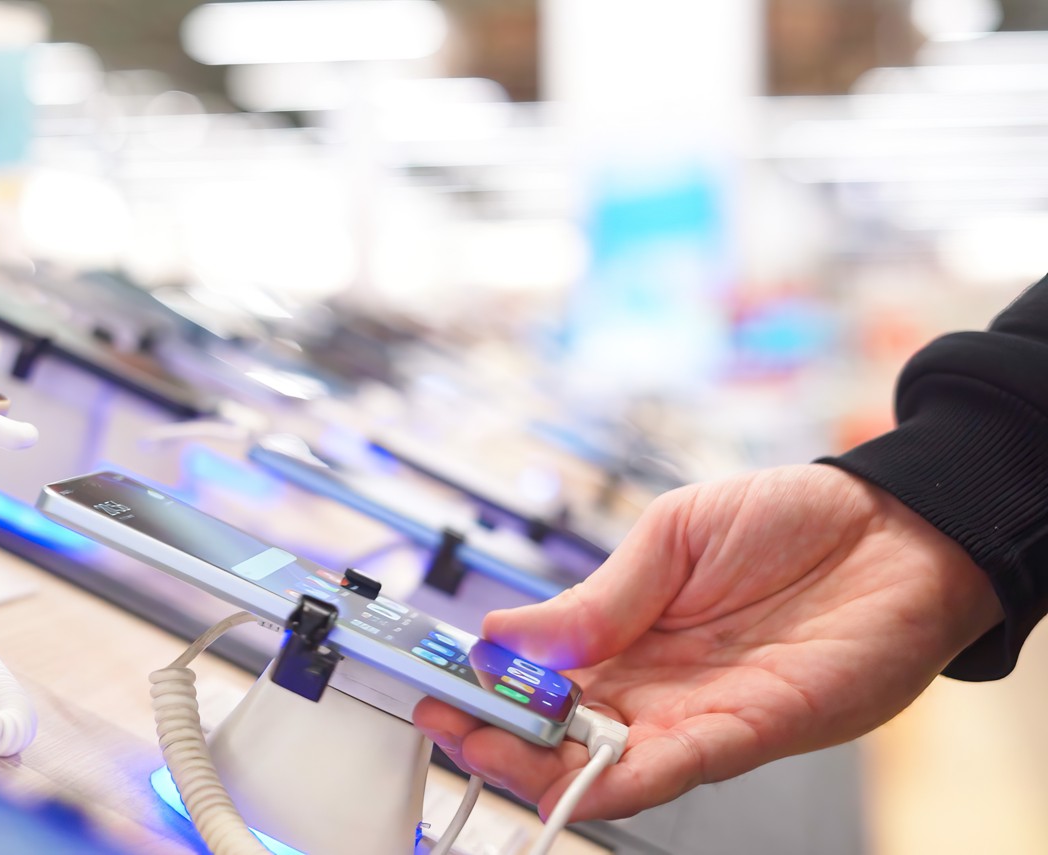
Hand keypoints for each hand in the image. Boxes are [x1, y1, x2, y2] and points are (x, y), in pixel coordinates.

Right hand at [415, 465, 1001, 820]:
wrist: (893, 528)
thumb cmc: (789, 519)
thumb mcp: (672, 536)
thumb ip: (597, 597)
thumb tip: (506, 630)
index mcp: (627, 629)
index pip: (541, 670)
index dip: (489, 677)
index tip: (437, 673)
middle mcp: (654, 682)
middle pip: (559, 725)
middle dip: (494, 730)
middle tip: (442, 718)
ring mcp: (696, 712)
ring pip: (601, 759)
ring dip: (536, 762)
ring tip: (477, 746)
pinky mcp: (747, 731)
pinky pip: (672, 768)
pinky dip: (615, 780)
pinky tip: (565, 778)